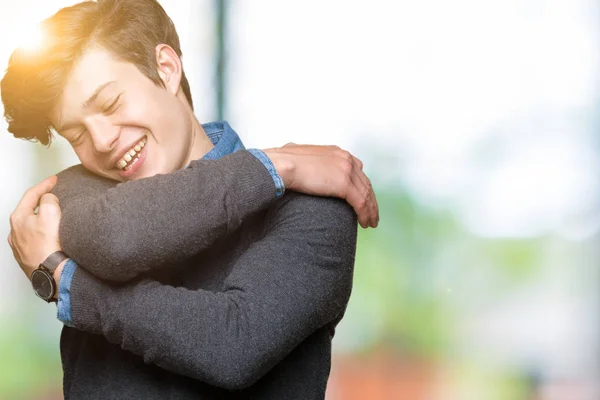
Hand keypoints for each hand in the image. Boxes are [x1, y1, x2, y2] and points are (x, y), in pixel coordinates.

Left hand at [8, 176, 62, 278]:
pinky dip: (43, 233)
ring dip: (42, 219)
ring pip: (31, 226)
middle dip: (42, 202)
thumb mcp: (50, 213)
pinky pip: (35, 239)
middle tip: (54, 196)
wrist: (50, 273)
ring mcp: (19, 246)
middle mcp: (15, 232)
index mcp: (18, 218)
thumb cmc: (49, 246)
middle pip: (29, 210)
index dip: (45, 185)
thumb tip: (49, 199)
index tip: (54, 180)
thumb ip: (48, 199)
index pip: (32, 195)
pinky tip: (51, 237)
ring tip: (54, 217)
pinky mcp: (27, 257)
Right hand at [263, 144, 378, 227]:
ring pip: (366, 194)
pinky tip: (365, 224)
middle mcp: (345, 158)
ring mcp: (346, 170)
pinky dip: (365, 214)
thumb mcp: (297, 155)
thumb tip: (299, 163)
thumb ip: (305, 160)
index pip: (357, 170)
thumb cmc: (280, 162)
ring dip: (370, 210)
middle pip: (365, 182)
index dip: (361, 186)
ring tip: (370, 223)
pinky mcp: (344, 183)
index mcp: (336, 152)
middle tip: (372, 214)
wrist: (278, 165)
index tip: (362, 198)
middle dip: (370, 200)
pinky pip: (361, 202)